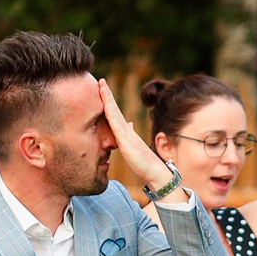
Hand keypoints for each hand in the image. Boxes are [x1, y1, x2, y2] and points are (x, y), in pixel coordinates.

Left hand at [98, 78, 176, 192]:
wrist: (156, 174)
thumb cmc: (145, 164)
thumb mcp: (133, 147)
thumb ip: (130, 135)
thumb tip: (128, 124)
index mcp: (126, 132)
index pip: (115, 114)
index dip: (108, 101)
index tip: (102, 90)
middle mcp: (127, 130)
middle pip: (115, 109)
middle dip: (107, 94)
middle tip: (100, 81)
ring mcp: (127, 135)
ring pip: (115, 113)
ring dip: (107, 99)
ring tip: (101, 86)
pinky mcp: (126, 142)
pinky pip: (117, 125)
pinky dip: (111, 114)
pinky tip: (106, 104)